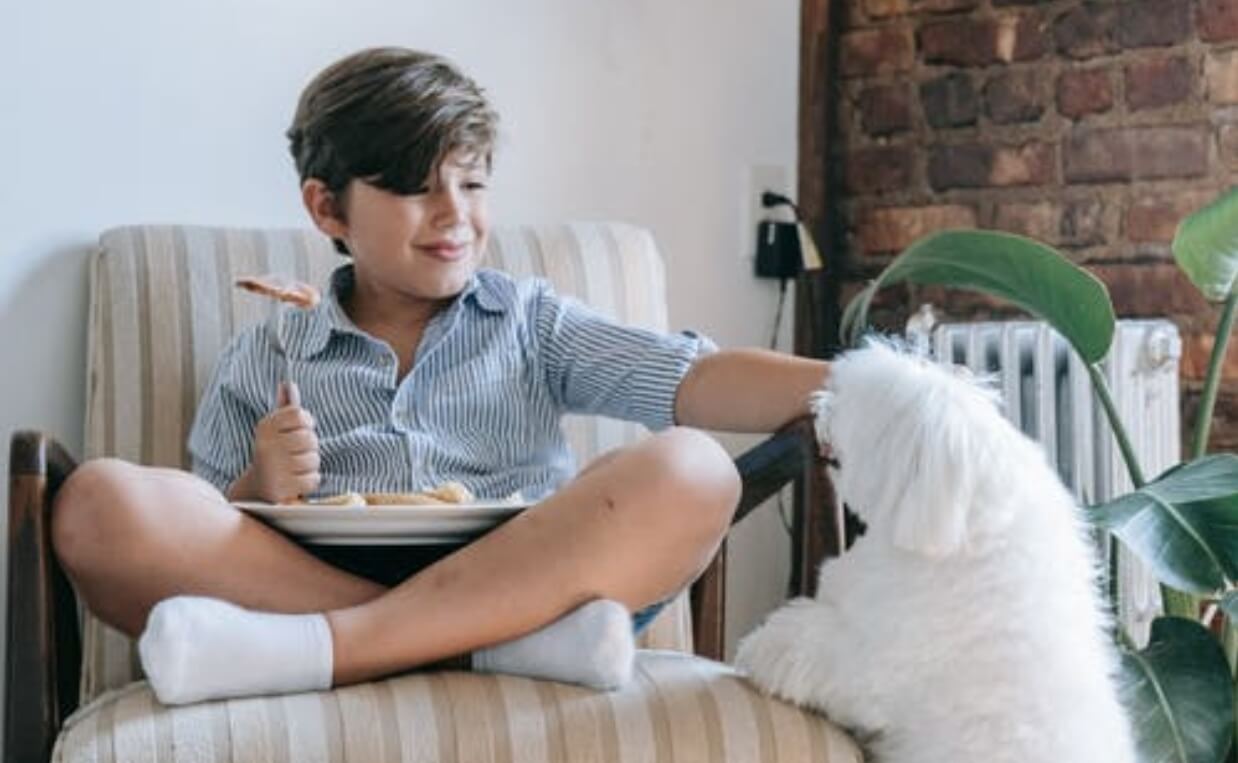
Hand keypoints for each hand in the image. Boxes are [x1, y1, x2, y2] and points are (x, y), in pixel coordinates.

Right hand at [236, 381, 319, 502]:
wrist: (256, 488)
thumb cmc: (274, 453)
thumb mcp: (276, 429)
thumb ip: (285, 407)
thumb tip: (288, 383)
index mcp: (265, 427)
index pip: (300, 415)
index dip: (306, 424)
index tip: (300, 431)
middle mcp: (266, 445)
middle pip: (310, 438)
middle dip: (309, 447)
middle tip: (297, 453)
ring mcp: (272, 468)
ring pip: (313, 459)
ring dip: (310, 466)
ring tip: (295, 468)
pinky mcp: (280, 489)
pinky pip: (313, 479)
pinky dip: (309, 481)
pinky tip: (296, 481)